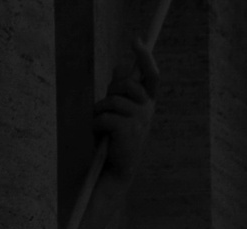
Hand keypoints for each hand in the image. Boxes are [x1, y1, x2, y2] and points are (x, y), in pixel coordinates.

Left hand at [94, 39, 157, 180]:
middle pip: (126, 83)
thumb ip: (120, 90)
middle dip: (110, 91)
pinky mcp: (126, 130)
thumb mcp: (119, 112)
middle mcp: (147, 110)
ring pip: (112, 101)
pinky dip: (95, 125)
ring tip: (100, 126)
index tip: (136, 40)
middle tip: (105, 108)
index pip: (151, 75)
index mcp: (147, 103)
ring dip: (99, 111)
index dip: (145, 57)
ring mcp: (139, 120)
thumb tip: (120, 65)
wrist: (116, 171)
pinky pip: (104, 116)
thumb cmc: (115, 140)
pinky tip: (98, 135)